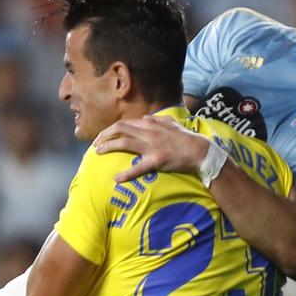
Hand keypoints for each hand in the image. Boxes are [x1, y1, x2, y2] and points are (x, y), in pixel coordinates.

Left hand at [93, 116, 208, 182]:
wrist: (200, 150)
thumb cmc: (185, 137)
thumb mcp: (170, 122)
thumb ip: (156, 119)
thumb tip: (144, 117)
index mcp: (150, 122)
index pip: (125, 123)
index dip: (110, 129)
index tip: (103, 136)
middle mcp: (149, 131)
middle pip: (119, 129)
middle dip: (104, 135)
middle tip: (95, 145)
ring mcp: (152, 145)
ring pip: (124, 143)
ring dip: (108, 147)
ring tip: (98, 154)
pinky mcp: (157, 160)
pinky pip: (138, 167)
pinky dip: (126, 173)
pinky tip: (117, 178)